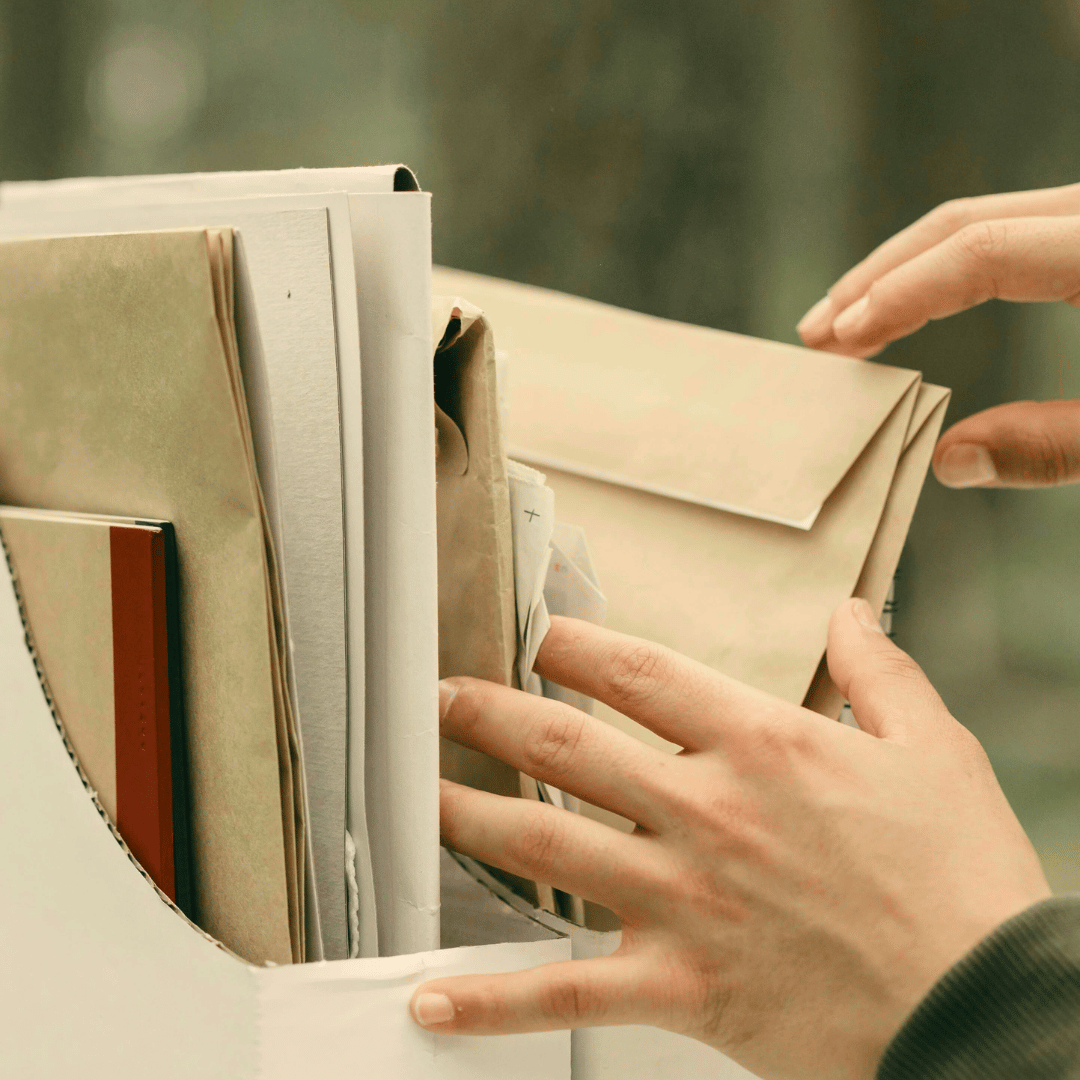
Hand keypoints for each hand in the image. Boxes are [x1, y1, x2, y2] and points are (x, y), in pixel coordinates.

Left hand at [410, 607, 1049, 1079]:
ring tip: (418, 795)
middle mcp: (706, 811)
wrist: (981, 1007)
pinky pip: (566, 988)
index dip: (576, 645)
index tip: (538, 634)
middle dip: (491, 713)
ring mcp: (683, 897)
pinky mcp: (680, 983)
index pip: (641, 673)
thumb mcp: (933, 750)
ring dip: (470, 814)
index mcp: (761, 744)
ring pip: (545, 843)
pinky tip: (434, 990)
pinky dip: (493, 993)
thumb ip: (878, 673)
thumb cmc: (959, 881)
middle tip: (441, 698)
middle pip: (567, 745)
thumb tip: (855, 615)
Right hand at [796, 183, 1079, 489]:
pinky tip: (909, 308)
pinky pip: (1003, 232)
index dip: (902, 295)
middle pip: (961, 225)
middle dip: (877, 280)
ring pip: (977, 222)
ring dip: (899, 272)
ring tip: (841, 325)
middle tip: (815, 333)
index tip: (843, 340)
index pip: (982, 252)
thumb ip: (1053, 444)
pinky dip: (943, 270)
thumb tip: (950, 460)